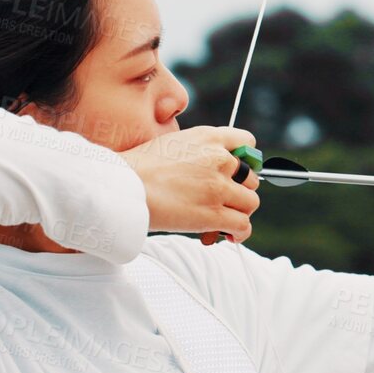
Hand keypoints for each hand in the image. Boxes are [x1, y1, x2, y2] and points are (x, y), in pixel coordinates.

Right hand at [119, 126, 261, 245]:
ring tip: (222, 221)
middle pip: (251, 178)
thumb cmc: (136, 168)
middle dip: (239, 191)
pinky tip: (227, 235)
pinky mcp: (213, 213)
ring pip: (250, 203)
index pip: (246, 142)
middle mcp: (218, 159)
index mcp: (207, 137)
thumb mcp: (171, 144)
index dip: (246, 160)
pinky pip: (242, 225)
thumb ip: (197, 152)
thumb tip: (206, 170)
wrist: (121, 185)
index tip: (238, 173)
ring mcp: (218, 186)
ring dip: (239, 213)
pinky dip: (238, 232)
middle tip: (222, 202)